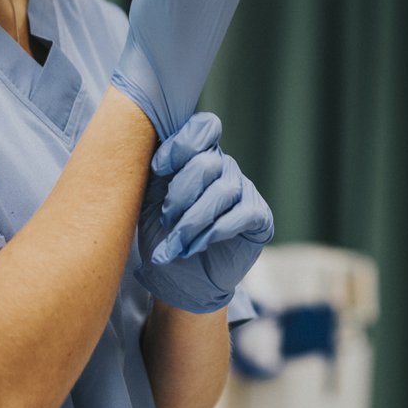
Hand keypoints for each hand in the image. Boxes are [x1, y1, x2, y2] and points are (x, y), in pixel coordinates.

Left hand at [136, 112, 273, 313]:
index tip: (157, 169)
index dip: (181, 144)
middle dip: (180, 193)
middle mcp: (224, 167)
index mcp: (198, 155)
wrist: (178, 279)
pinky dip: (214, 232)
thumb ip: (155, 171)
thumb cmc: (161, 234)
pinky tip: (196, 246)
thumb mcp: (149, 199)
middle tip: (165, 220)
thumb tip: (148, 148)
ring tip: (175, 244)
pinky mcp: (259, 217)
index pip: (203, 127)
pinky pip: (242, 214)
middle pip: (207, 162)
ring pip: (222, 191)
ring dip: (192, 220)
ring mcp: (244, 190)